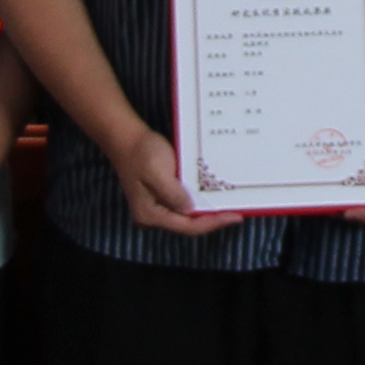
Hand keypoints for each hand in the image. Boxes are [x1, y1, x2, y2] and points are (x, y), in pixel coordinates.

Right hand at [109, 120, 235, 238]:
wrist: (127, 138)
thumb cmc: (140, 151)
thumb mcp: (157, 171)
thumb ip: (173, 194)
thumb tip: (191, 210)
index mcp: (150, 215)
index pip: (188, 227)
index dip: (213, 223)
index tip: (235, 217)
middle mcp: (152, 217)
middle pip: (189, 225)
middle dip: (213, 219)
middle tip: (238, 212)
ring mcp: (157, 209)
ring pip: (188, 217)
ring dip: (208, 211)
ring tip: (230, 206)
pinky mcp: (162, 199)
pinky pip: (185, 206)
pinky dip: (200, 202)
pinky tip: (213, 196)